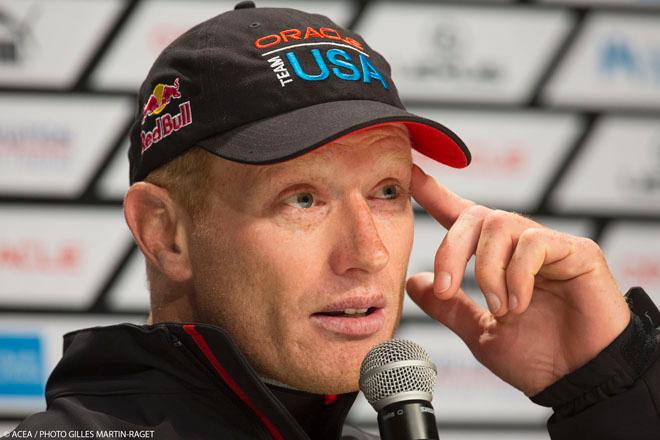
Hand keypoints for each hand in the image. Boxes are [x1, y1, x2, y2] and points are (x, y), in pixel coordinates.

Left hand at [406, 165, 630, 395]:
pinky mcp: (578, 252)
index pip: (462, 218)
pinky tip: (520, 305)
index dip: (436, 195)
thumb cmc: (539, 359)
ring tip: (499, 309)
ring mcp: (549, 246)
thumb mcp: (480, 333)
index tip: (411, 177)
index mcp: (497, 261)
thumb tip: (414, 282)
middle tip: (445, 288)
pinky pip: (534, 242)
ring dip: (488, 270)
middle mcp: (520, 246)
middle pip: (475, 216)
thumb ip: (449, 307)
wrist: (581, 382)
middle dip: (451, 251)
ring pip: (500, 225)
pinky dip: (517, 275)